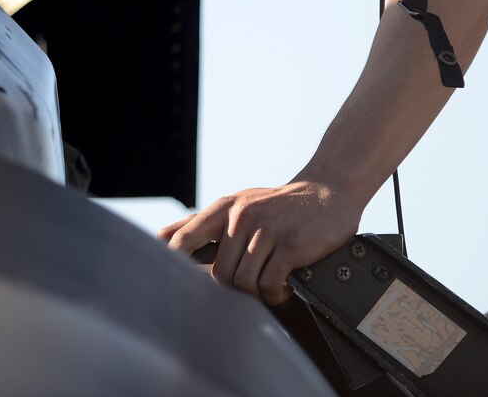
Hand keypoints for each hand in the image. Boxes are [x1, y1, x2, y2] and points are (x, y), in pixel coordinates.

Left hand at [158, 178, 363, 303]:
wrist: (327, 194)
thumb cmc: (277, 206)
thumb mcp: (237, 205)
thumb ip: (202, 222)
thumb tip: (161, 237)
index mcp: (224, 208)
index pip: (185, 238)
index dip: (173, 264)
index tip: (169, 285)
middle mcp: (241, 216)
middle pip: (219, 273)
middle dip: (235, 288)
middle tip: (250, 289)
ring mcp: (266, 230)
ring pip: (243, 281)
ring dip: (258, 293)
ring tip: (270, 285)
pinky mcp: (290, 244)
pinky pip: (269, 284)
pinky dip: (275, 293)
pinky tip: (283, 287)